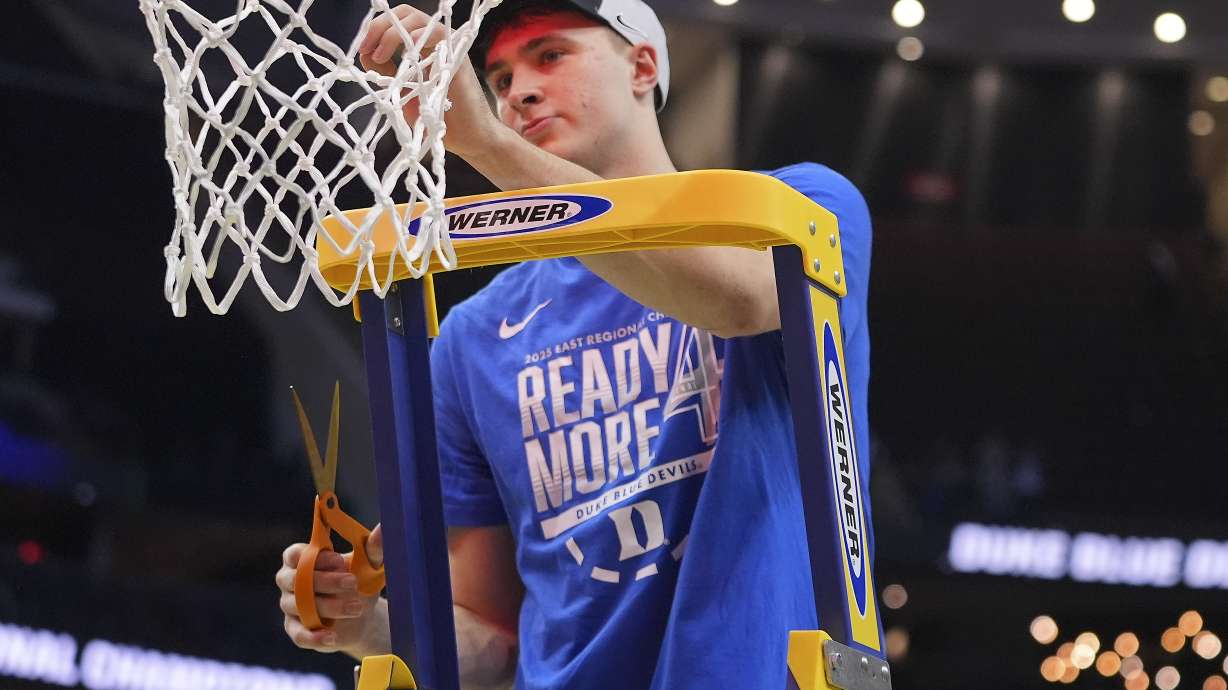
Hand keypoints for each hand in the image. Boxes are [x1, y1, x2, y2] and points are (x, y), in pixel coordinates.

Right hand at [277, 524, 385, 654]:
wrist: (362, 614)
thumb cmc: (358, 581)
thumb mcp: (368, 565)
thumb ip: (373, 549)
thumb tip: (383, 529)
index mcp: (301, 559)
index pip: (294, 554)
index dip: (314, 557)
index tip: (340, 560)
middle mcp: (290, 582)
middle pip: (295, 580)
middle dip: (325, 581)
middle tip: (353, 582)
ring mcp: (290, 607)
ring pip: (300, 607)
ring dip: (329, 607)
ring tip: (357, 608)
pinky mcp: (296, 630)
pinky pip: (299, 634)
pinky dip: (315, 637)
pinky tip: (333, 637)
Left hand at [358, 4, 501, 159]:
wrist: (463, 136)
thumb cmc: (434, 116)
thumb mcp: (400, 91)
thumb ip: (384, 71)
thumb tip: (365, 52)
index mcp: (420, 46)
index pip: (396, 22)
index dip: (376, 30)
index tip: (363, 50)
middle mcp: (433, 41)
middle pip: (404, 14)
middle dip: (379, 27)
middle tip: (368, 49)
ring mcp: (446, 46)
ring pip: (417, 19)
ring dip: (392, 33)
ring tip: (380, 56)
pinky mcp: (457, 55)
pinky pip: (438, 32)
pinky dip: (418, 36)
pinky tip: (405, 53)